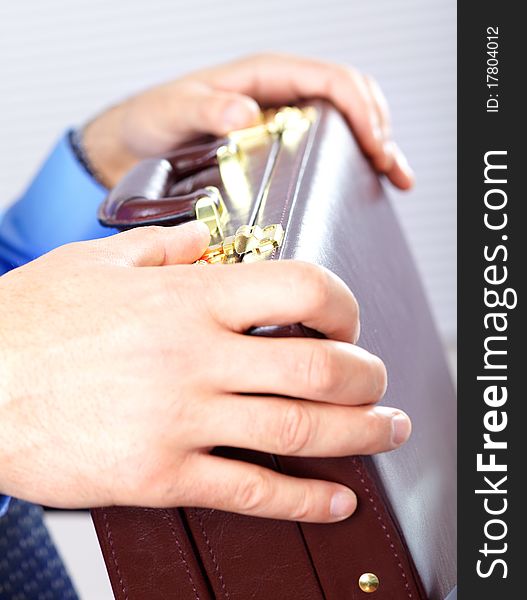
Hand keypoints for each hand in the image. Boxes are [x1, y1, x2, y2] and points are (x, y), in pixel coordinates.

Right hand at [0, 224, 410, 521]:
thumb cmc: (29, 322)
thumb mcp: (97, 263)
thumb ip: (164, 245)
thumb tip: (205, 236)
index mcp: (186, 300)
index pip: (300, 288)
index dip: (344, 304)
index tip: (351, 321)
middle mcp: (194, 358)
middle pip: (317, 367)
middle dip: (367, 377)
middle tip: (381, 384)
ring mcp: (180, 420)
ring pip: (297, 430)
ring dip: (358, 434)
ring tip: (385, 432)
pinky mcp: (158, 474)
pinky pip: (248, 491)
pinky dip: (302, 498)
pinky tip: (333, 498)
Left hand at [84, 53, 412, 188]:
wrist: (137, 143)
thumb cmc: (154, 121)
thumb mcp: (173, 111)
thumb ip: (206, 110)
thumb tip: (244, 112)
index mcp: (264, 77)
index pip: (330, 80)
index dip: (360, 110)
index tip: (374, 144)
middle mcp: (280, 93)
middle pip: (349, 97)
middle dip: (378, 127)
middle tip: (388, 166)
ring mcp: (282, 118)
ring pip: (345, 120)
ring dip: (375, 143)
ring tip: (393, 175)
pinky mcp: (279, 143)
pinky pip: (326, 144)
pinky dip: (352, 159)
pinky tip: (368, 179)